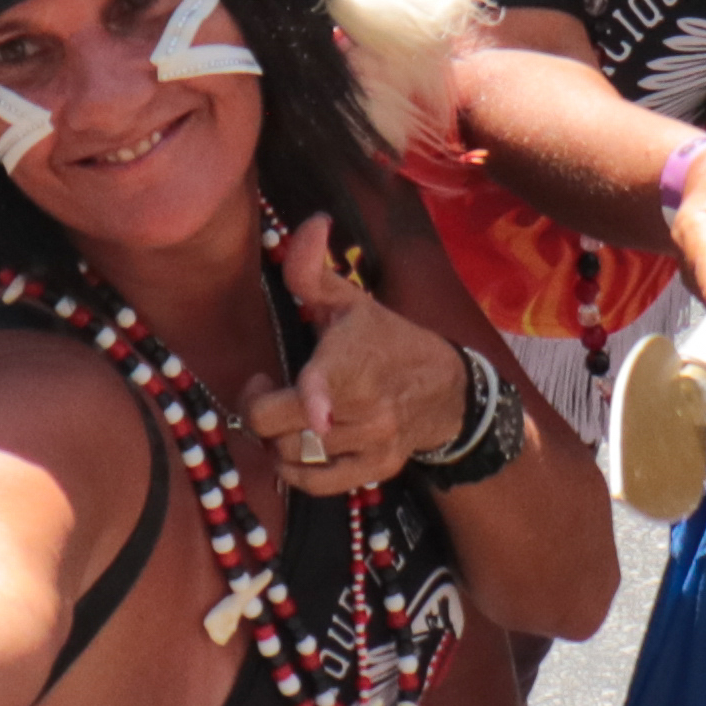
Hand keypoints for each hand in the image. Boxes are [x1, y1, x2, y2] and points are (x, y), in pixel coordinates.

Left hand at [240, 215, 462, 494]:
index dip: (310, 396)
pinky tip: (297, 445)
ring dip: (277, 437)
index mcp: (353, 360)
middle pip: (281, 427)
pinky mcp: (375, 470)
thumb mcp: (352, 300)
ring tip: (286, 414)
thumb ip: (313, 269)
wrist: (447, 391)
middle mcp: (365, 406)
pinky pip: (314, 484)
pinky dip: (295, 469)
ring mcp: (371, 443)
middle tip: (265, 388)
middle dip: (259, 407)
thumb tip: (312, 221)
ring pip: (293, 456)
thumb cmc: (386, 339)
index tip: (294, 397)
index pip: (322, 385)